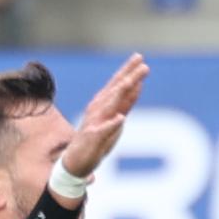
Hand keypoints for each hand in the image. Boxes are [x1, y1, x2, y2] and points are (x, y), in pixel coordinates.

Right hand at [59, 55, 151, 181]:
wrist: (75, 161)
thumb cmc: (97, 138)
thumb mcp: (115, 118)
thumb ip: (126, 103)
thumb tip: (139, 85)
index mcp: (104, 103)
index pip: (117, 84)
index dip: (128, 70)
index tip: (140, 57)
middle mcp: (98, 109)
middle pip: (116, 90)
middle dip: (129, 76)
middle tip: (142, 63)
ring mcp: (95, 123)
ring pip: (110, 105)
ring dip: (121, 93)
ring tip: (132, 82)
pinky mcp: (92, 138)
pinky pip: (103, 131)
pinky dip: (112, 124)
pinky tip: (120, 118)